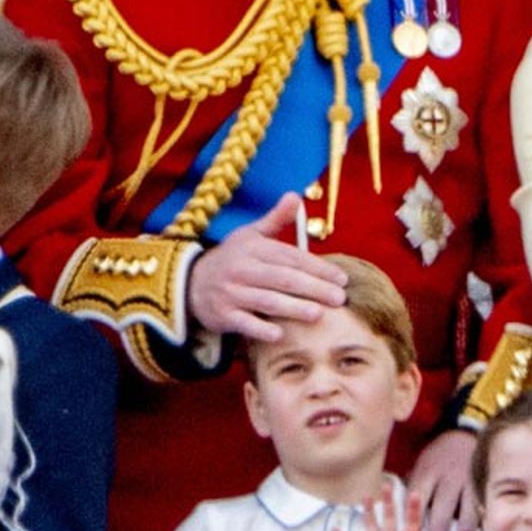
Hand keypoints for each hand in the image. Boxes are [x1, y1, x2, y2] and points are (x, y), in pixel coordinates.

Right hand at [186, 194, 347, 341]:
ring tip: (318, 314)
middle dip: (313, 288)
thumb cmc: (232, 259)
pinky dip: (260, 329)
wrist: (190, 283)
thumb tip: (296, 195)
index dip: (318, 267)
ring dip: (293, 308)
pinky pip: (243, 323)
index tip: (341, 278)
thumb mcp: (250, 235)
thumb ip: (276, 219)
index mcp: (253, 248)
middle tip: (339, 298)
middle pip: (284, 279)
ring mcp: (231, 293)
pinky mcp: (221, 315)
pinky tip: (280, 335)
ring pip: (266, 301)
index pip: (291, 257)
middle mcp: (242, 269)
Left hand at [408, 429, 478, 530]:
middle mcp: (447, 477)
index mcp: (427, 473)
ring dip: (466, 525)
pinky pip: (484, 503)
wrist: (462, 433)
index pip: (417, 499)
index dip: (413, 519)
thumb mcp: (421, 467)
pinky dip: (482, 516)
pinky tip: (480, 524)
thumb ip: (415, 489)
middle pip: (442, 508)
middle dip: (440, 529)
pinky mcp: (483, 482)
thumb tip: (402, 517)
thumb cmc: (437, 458)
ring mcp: (468, 480)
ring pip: (468, 508)